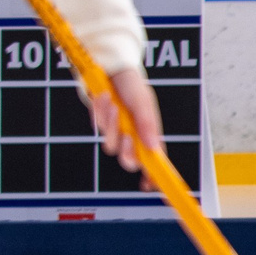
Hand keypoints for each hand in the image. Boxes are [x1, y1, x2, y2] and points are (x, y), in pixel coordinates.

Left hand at [90, 66, 164, 181]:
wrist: (108, 68)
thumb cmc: (130, 84)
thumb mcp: (143, 102)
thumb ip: (148, 125)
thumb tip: (154, 149)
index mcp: (150, 133)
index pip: (156, 161)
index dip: (154, 176)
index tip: (150, 186)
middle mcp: (135, 135)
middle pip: (130, 160)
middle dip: (126, 151)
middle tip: (127, 135)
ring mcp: (118, 131)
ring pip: (111, 145)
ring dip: (111, 126)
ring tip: (113, 105)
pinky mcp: (103, 125)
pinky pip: (99, 130)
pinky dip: (100, 116)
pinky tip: (104, 101)